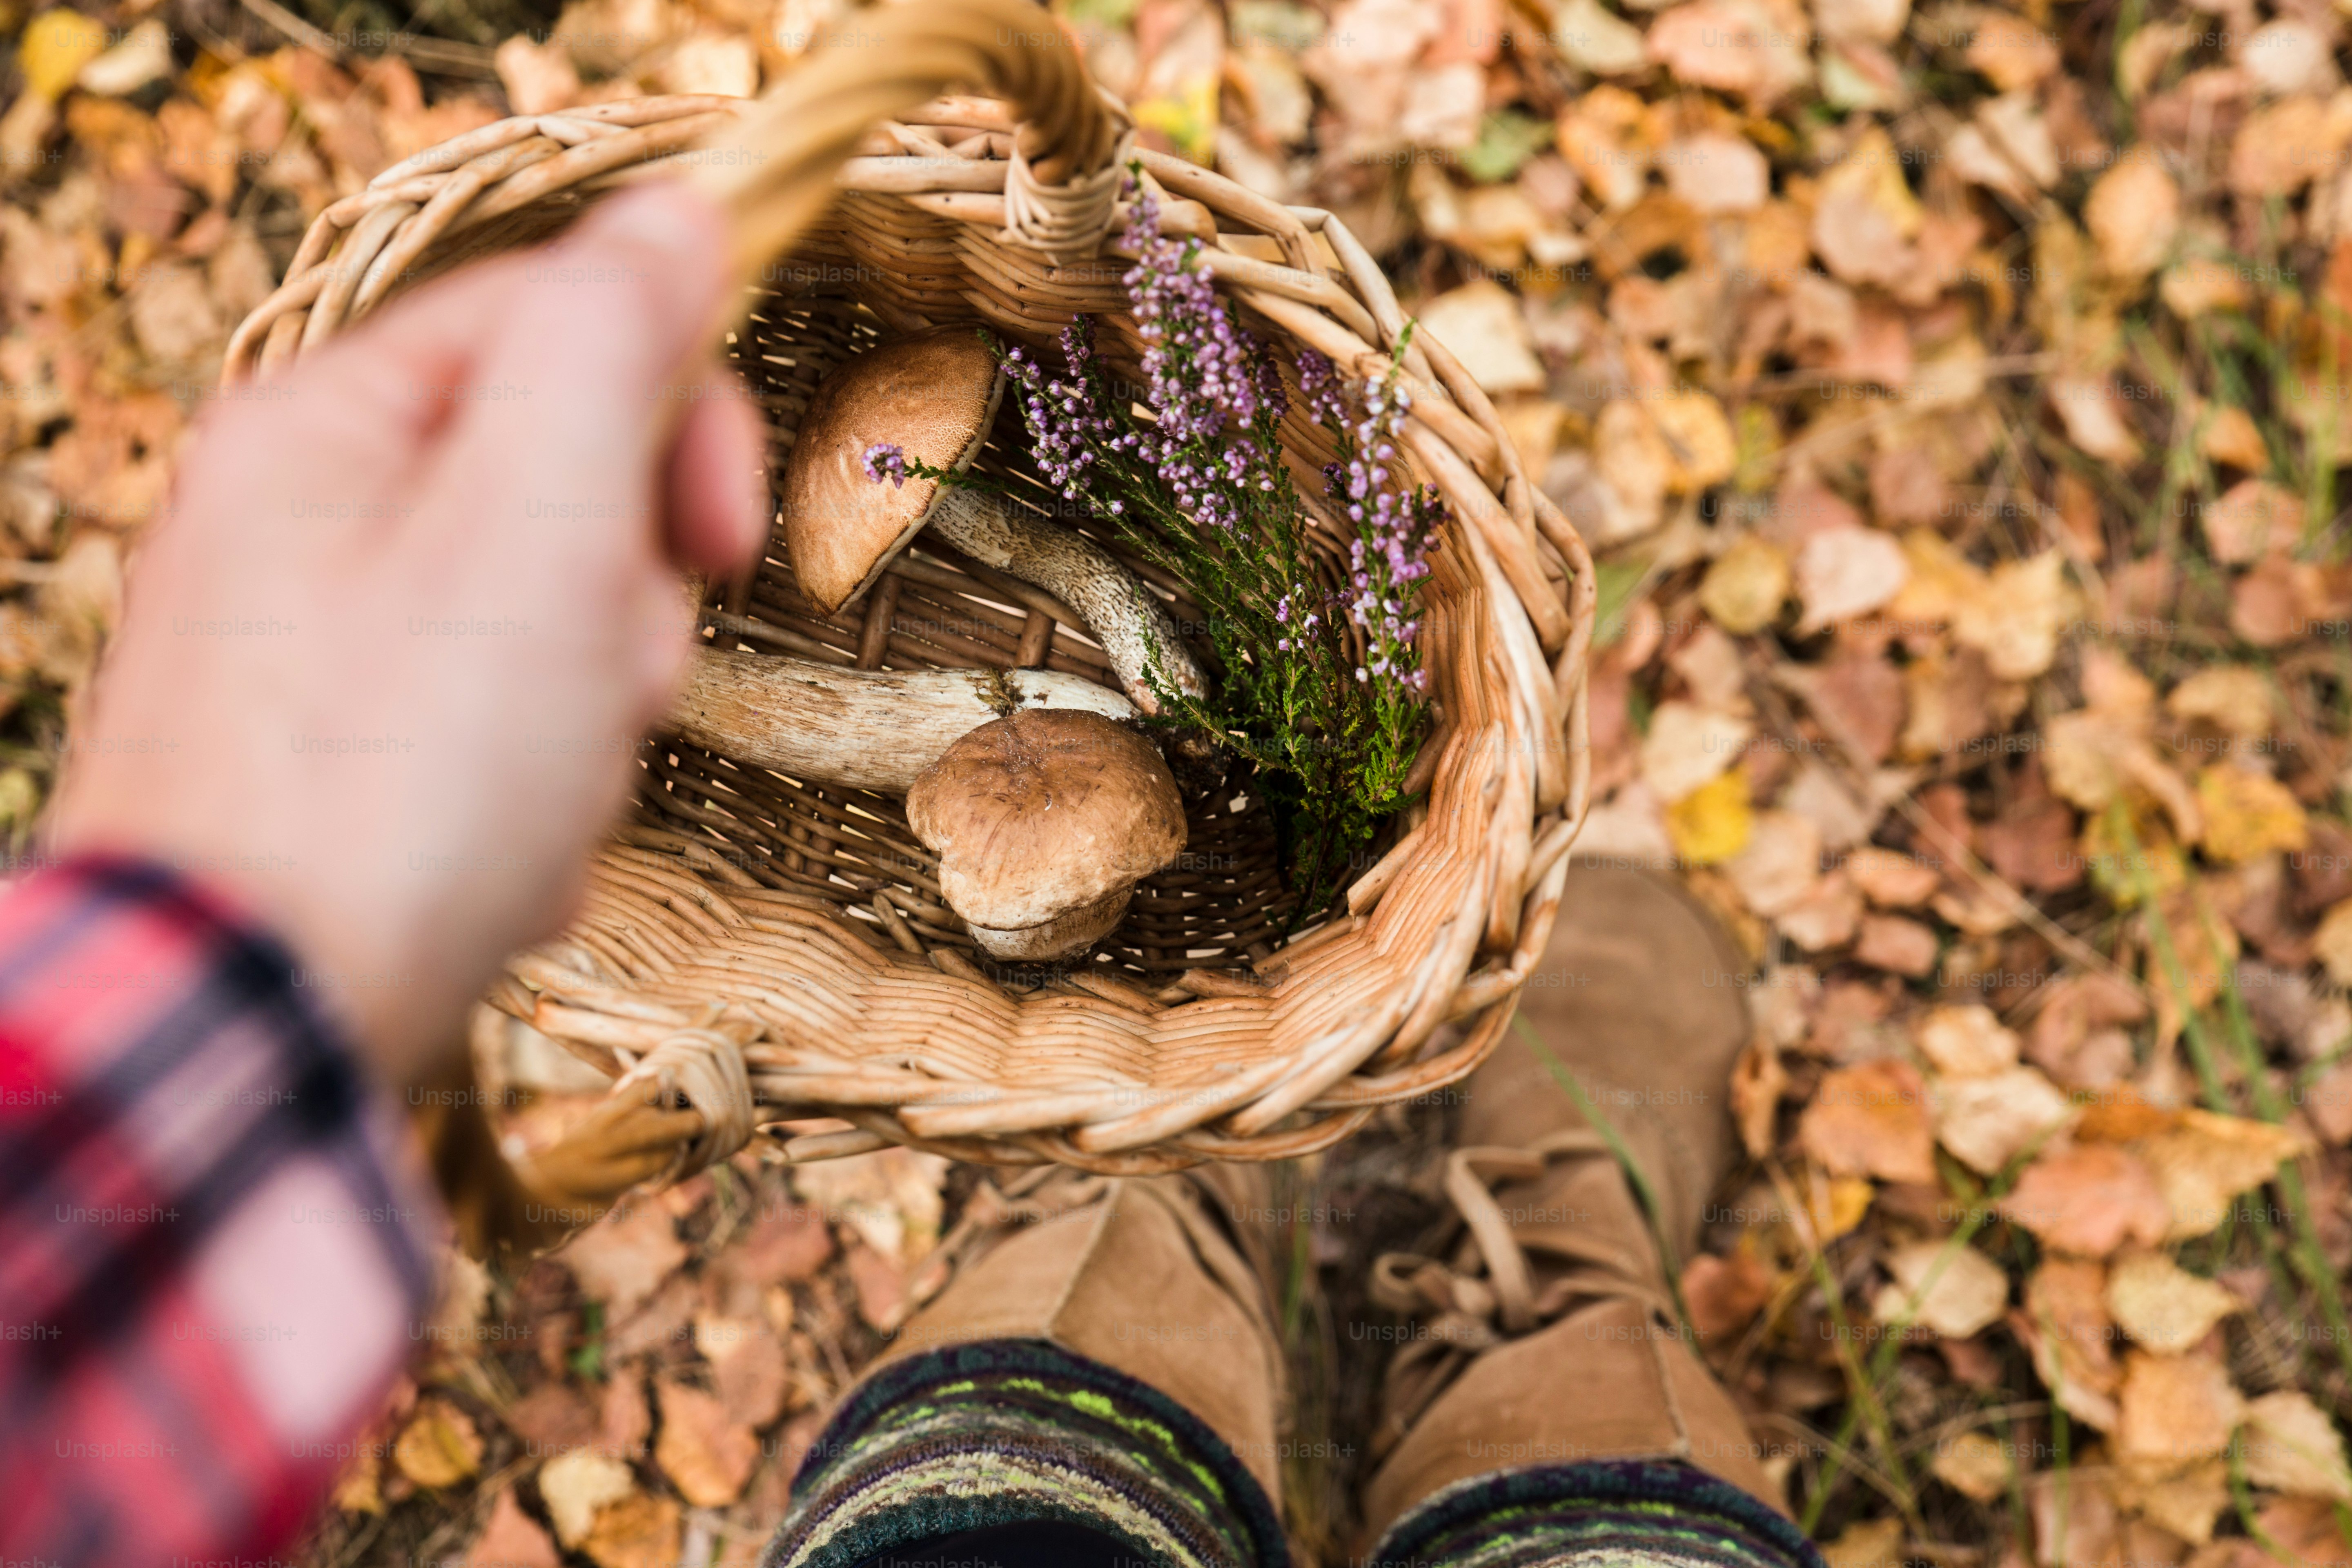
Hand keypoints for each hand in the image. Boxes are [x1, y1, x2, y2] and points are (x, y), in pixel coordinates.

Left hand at [49, 183, 764, 1085]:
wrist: (257, 1022)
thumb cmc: (402, 773)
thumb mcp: (535, 516)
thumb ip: (606, 344)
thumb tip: (676, 212)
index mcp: (327, 431)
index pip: (549, 321)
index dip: (676, 406)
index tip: (731, 531)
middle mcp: (292, 527)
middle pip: (549, 484)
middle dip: (627, 592)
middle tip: (614, 678)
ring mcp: (301, 658)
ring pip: (533, 626)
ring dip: (589, 711)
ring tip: (547, 792)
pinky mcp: (325, 774)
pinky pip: (485, 741)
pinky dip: (528, 798)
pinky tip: (505, 859)